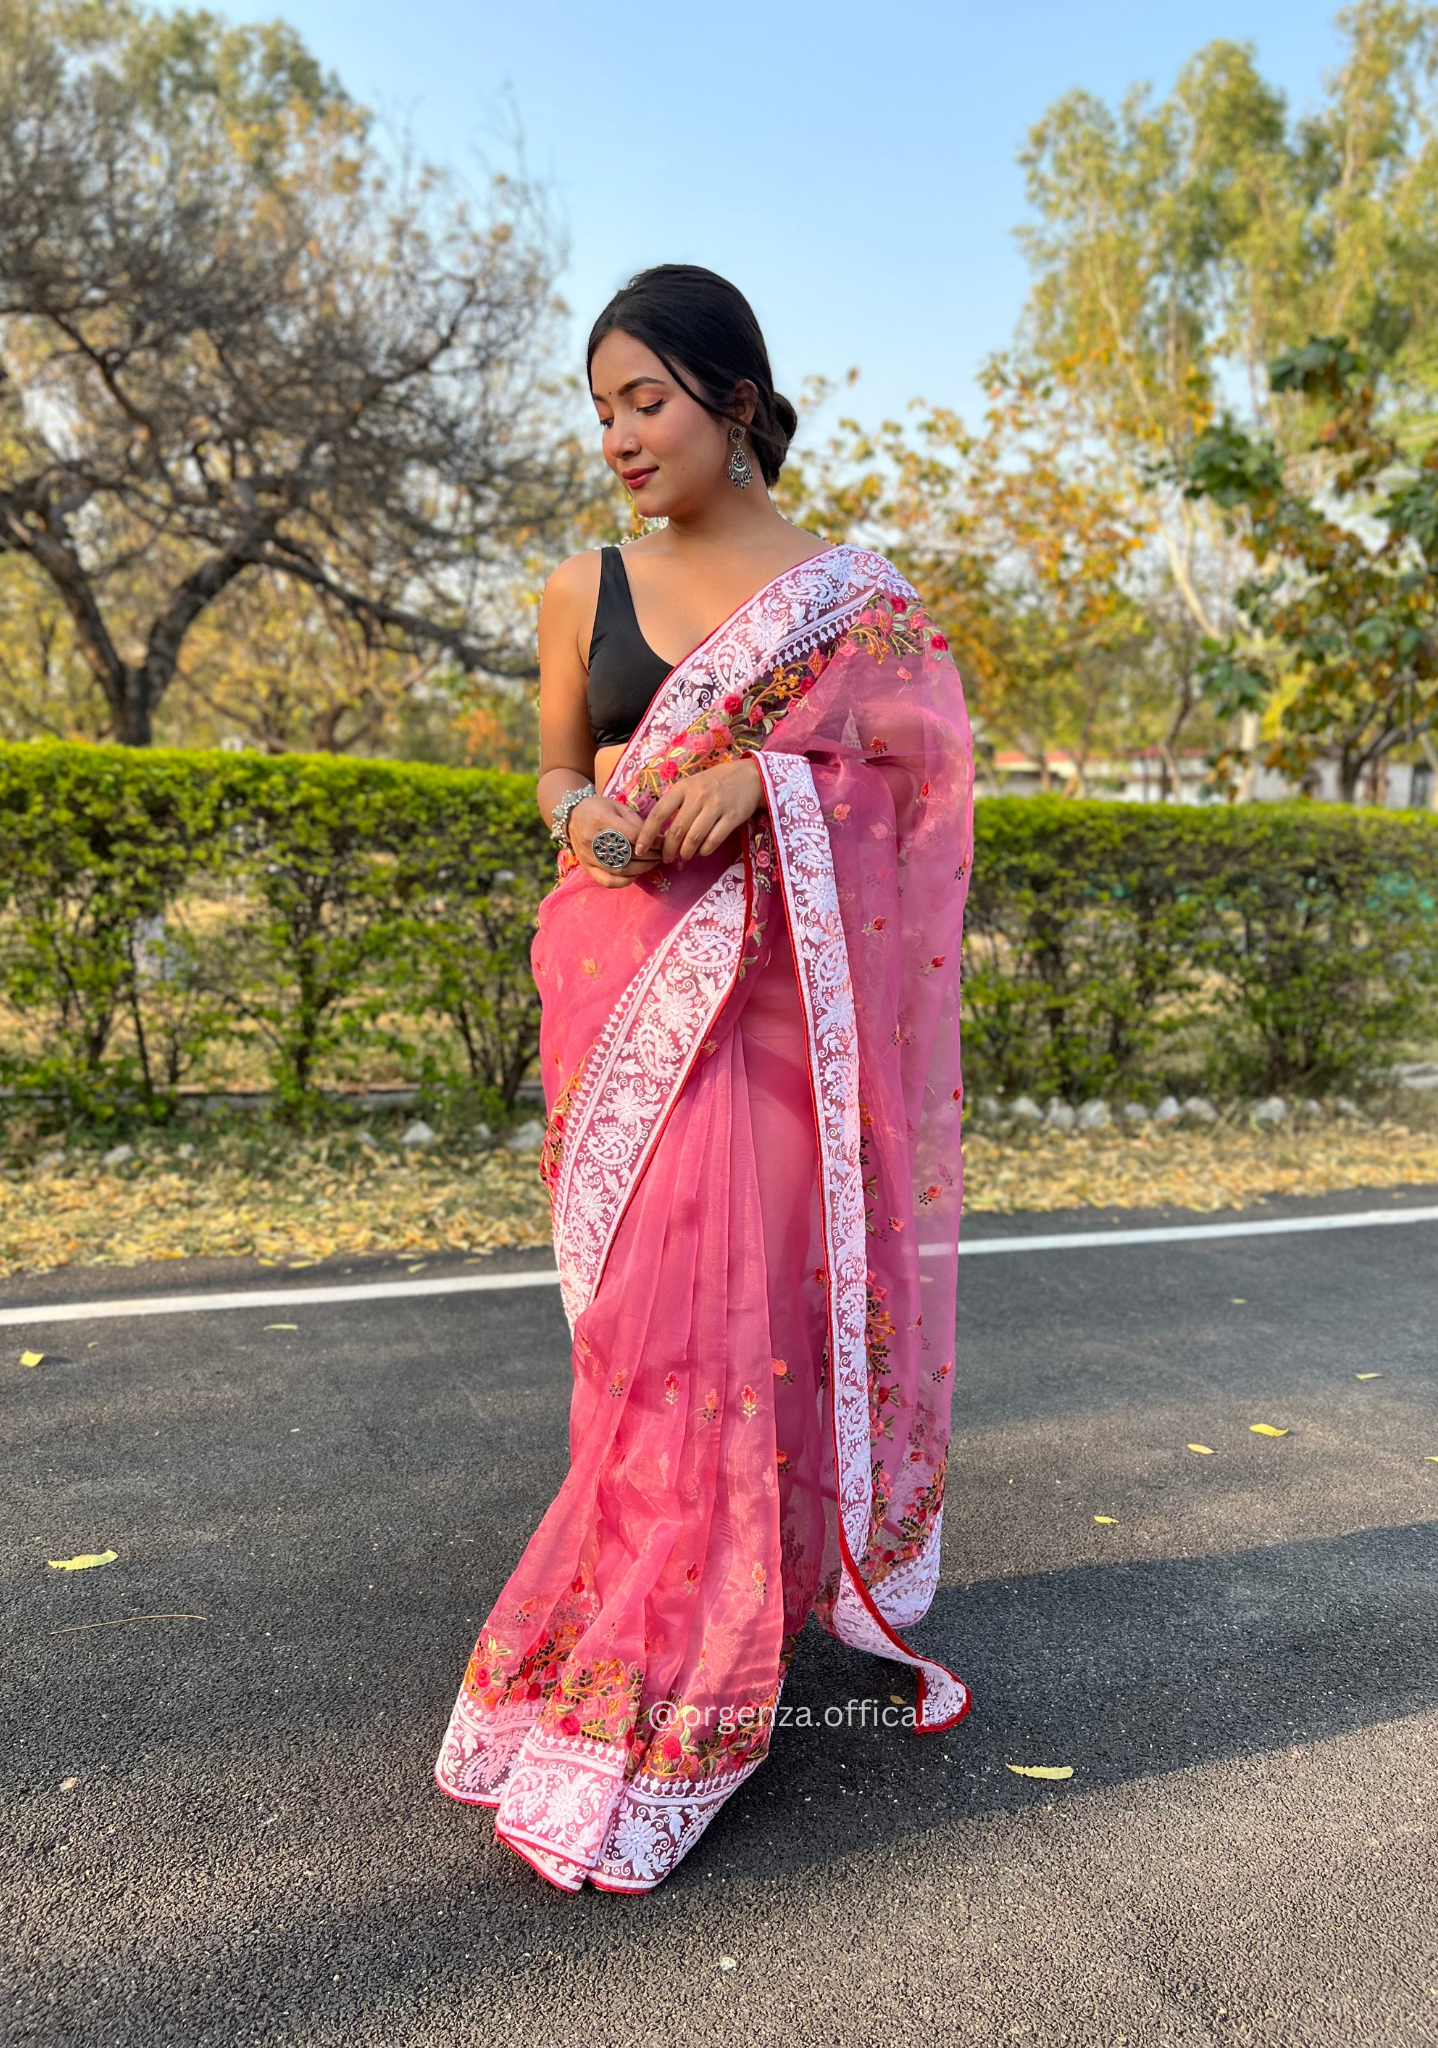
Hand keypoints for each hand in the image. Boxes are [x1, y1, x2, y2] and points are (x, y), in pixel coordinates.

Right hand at [567, 794, 659, 888]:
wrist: (572, 815)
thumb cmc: (599, 808)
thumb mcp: (618, 807)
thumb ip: (635, 822)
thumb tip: (656, 838)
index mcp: (601, 819)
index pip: (633, 835)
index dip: (653, 841)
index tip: (664, 843)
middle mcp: (592, 839)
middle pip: (628, 854)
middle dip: (650, 856)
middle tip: (662, 855)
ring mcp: (588, 856)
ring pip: (620, 870)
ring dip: (642, 869)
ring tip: (653, 863)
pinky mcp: (586, 867)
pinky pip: (607, 881)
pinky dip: (625, 881)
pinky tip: (636, 875)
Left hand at [633, 756, 763, 863]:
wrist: (750, 776)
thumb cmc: (715, 783)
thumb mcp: (692, 785)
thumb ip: (676, 803)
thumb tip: (658, 832)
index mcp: (684, 787)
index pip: (659, 813)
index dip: (647, 834)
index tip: (639, 848)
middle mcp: (699, 796)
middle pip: (677, 830)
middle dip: (668, 849)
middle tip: (666, 858)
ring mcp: (716, 806)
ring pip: (694, 838)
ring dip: (685, 852)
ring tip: (683, 856)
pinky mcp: (732, 817)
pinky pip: (713, 841)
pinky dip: (704, 851)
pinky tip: (701, 851)